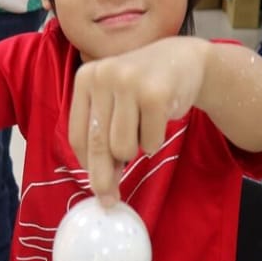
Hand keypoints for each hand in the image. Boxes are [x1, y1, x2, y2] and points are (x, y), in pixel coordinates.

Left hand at [67, 37, 206, 201]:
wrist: (183, 60)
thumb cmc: (143, 89)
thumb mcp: (114, 103)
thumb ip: (103, 137)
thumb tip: (100, 186)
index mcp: (85, 78)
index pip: (78, 135)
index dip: (87, 165)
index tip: (94, 186)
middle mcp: (103, 76)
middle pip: (97, 144)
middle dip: (104, 177)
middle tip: (109, 200)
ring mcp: (129, 82)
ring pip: (123, 147)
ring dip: (136, 149)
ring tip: (143, 128)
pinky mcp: (155, 93)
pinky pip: (149, 142)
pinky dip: (155, 141)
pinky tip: (159, 119)